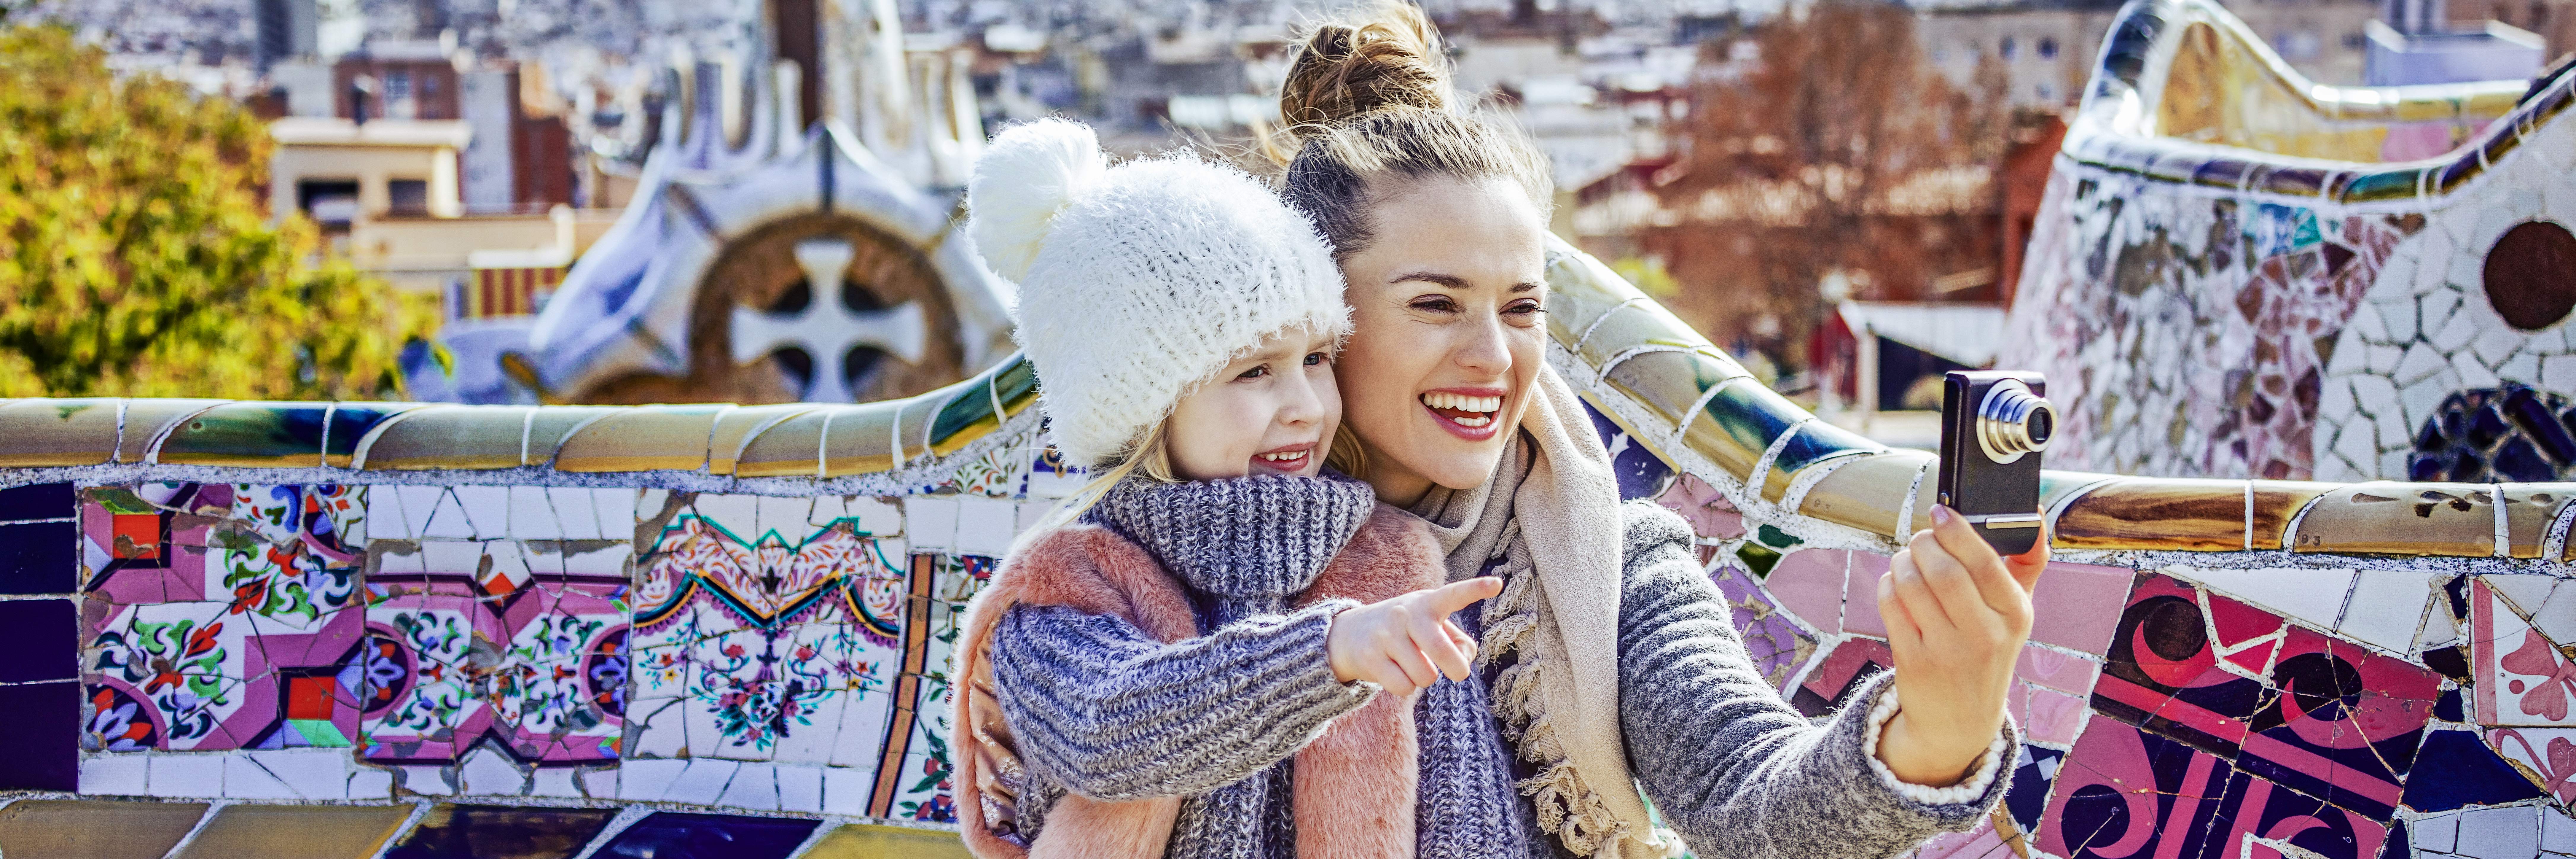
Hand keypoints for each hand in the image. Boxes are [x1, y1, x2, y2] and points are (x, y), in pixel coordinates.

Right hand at [1326, 577, 1502, 695]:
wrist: (1349, 634)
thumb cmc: (1406, 632)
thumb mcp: (1432, 627)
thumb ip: (1459, 643)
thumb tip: (1463, 661)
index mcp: (1428, 602)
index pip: (1454, 594)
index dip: (1476, 589)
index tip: (1497, 584)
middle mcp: (1406, 614)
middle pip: (1441, 650)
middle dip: (1456, 669)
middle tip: (1458, 673)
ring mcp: (1386, 635)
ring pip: (1424, 676)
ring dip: (1424, 678)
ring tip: (1411, 665)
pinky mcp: (1370, 657)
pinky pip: (1403, 687)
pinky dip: (1405, 687)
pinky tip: (1394, 672)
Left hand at [1874, 505, 2045, 785]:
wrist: (1961, 721)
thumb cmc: (1987, 651)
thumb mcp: (2015, 615)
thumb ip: (2025, 565)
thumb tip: (2033, 516)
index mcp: (2015, 615)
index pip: (1985, 562)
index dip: (1958, 531)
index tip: (1942, 512)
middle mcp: (1985, 635)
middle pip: (1944, 571)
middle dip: (1924, 544)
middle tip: (1920, 539)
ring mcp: (1947, 651)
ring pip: (1913, 585)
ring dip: (1902, 562)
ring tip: (1907, 559)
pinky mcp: (1914, 662)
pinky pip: (1891, 606)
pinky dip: (1888, 585)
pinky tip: (1895, 583)